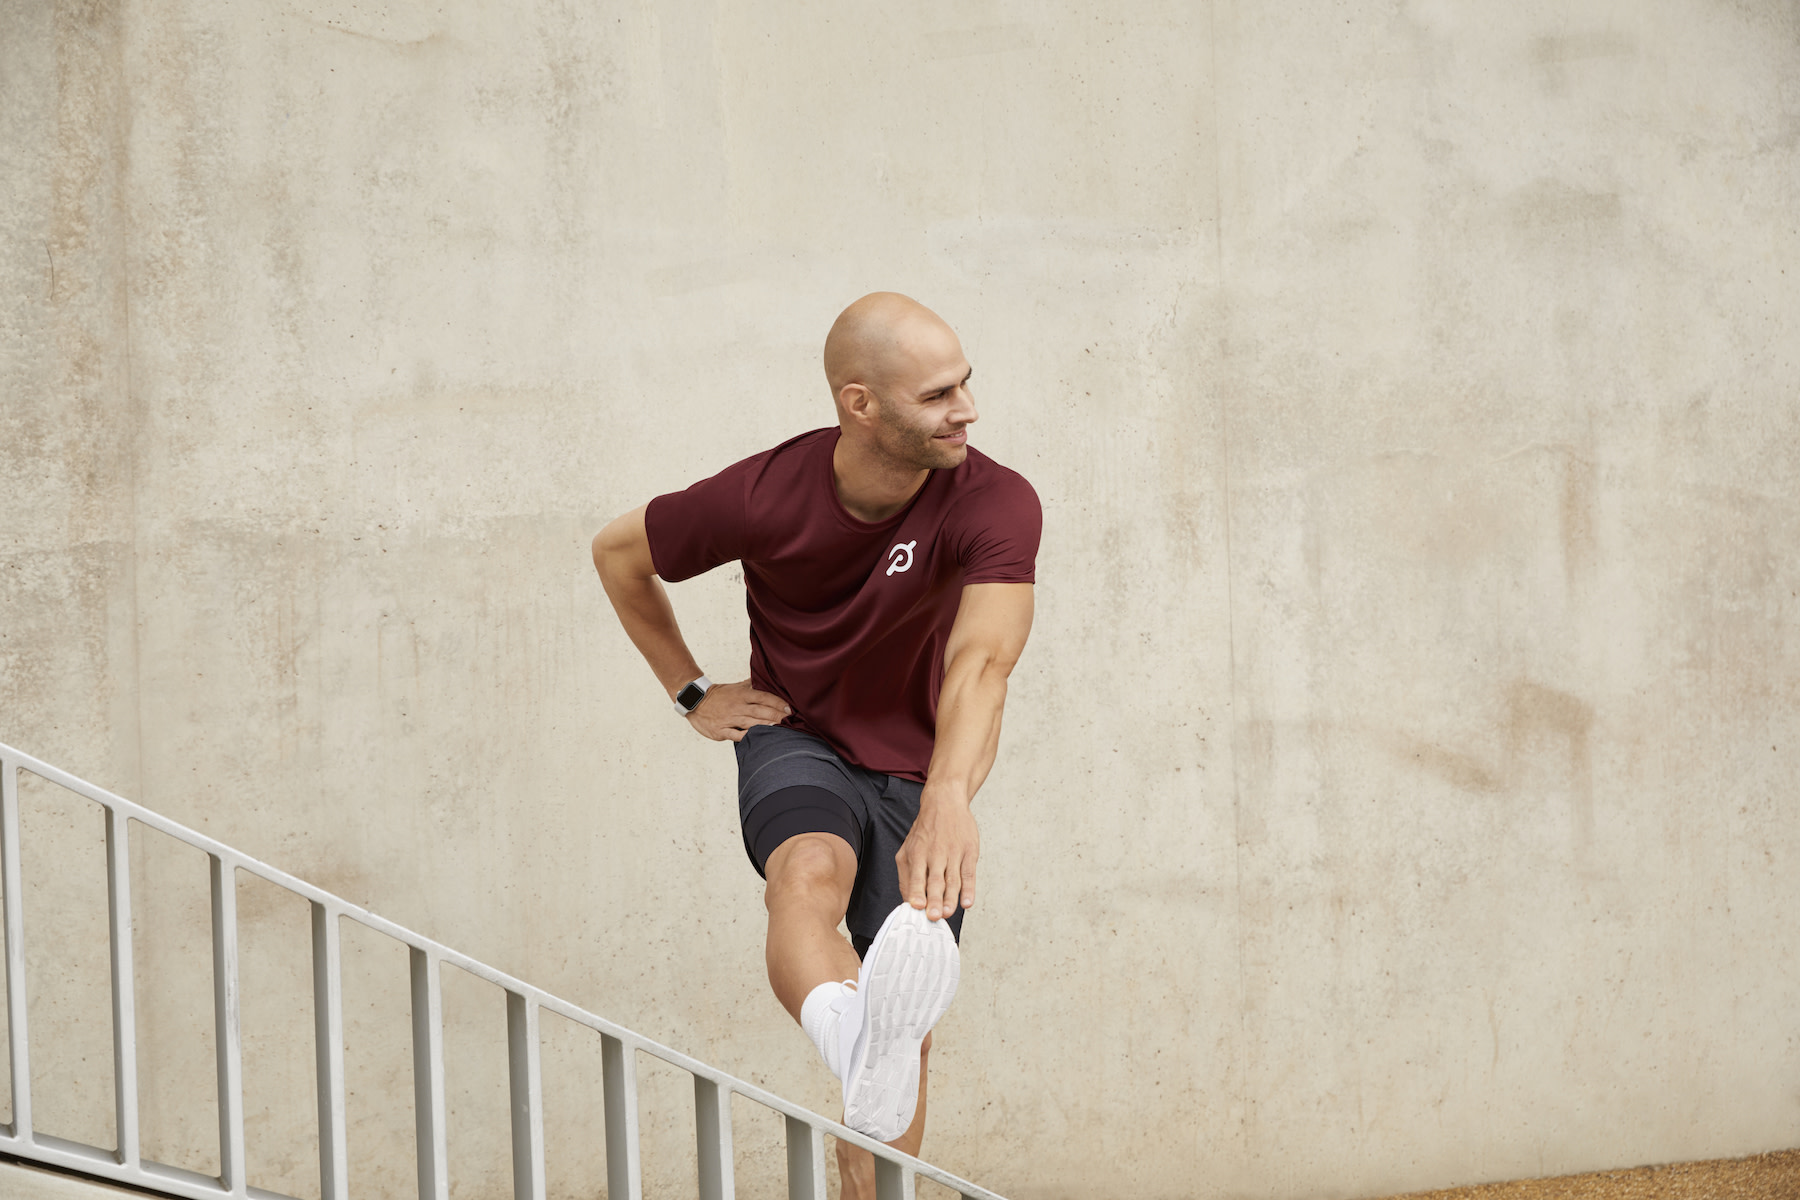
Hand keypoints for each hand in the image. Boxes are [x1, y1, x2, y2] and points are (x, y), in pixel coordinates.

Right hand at [685, 679, 790, 741]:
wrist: (694, 701)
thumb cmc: (718, 695)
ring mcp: (729, 719)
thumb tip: (765, 676)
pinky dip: (747, 736)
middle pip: (761, 711)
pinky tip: (758, 738)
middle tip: (791, 720)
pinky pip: (736, 734)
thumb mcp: (735, 686)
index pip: (764, 697)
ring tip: (780, 729)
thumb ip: (751, 684)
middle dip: (777, 715)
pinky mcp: (721, 730)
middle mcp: (737, 706)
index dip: (778, 702)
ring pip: (751, 723)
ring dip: (766, 725)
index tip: (790, 708)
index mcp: (742, 695)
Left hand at [895, 789, 979, 921]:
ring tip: (948, 912)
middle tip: (934, 916)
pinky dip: (969, 889)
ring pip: (952, 879)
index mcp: (917, 853)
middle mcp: (935, 853)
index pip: (916, 876)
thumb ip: (906, 875)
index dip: (916, 892)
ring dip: (951, 898)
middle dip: (934, 899)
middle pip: (934, 880)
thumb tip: (908, 900)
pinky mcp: (969, 851)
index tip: (917, 907)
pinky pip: (969, 873)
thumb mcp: (908, 848)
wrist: (945, 802)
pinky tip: (967, 901)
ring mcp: (954, 852)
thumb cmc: (926, 830)